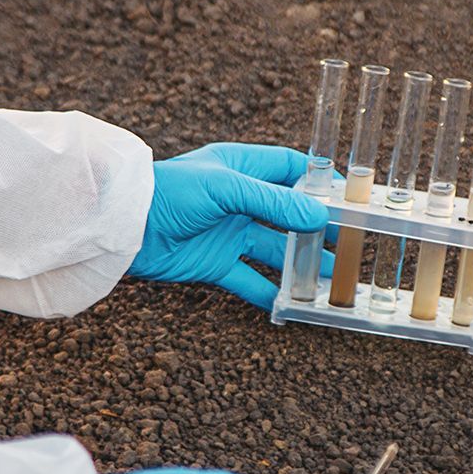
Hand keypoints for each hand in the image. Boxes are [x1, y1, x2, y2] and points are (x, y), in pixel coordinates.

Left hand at [129, 143, 331, 309]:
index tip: (349, 199)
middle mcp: (239, 200)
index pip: (291, 169)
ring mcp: (229, 233)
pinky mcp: (215, 263)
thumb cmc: (171, 192)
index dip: (320, 182)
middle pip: (289, 213)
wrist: (123, 226)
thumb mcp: (226, 189)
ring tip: (332, 280)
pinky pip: (250, 280)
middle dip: (317, 229)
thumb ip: (272, 202)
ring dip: (301, 265)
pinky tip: (293, 305)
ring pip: (275, 250)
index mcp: (242, 168)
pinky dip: (269, 293)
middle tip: (349, 244)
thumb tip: (317, 218)